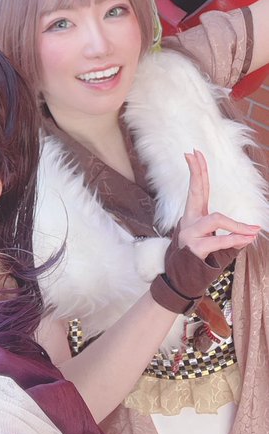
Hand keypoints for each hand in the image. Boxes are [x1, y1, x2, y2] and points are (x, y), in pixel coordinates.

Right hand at [178, 149, 258, 263]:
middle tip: (194, 154)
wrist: (180, 280)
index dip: (197, 171)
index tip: (193, 153)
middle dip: (196, 172)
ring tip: (252, 230)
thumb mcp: (212, 244)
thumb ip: (230, 237)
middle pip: (194, 191)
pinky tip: (247, 239)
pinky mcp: (194, 248)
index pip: (197, 189)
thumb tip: (250, 234)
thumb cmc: (197, 259)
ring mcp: (189, 233)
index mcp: (193, 216)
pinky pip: (219, 241)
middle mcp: (188, 221)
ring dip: (237, 225)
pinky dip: (235, 240)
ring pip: (216, 219)